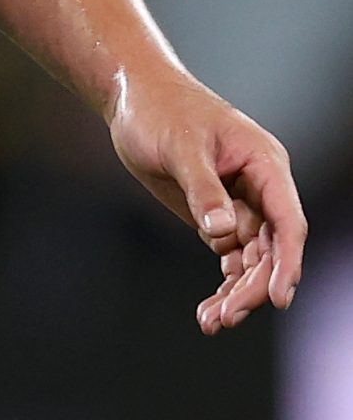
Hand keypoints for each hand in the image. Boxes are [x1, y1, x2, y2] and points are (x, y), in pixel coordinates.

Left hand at [106, 68, 306, 333]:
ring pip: (252, 260)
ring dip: (237, 292)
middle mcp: (260, 187)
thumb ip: (203, 187)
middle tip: (227, 316)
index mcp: (264, 163)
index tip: (277, 298)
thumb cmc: (159, 110)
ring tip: (212, 322)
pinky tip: (208, 312)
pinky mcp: (217, 216)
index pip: (287, 221)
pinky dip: (223, 285)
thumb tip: (224, 231)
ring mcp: (240, 204)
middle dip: (253, 286)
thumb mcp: (180, 145)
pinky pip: (231, 258)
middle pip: (271, 249)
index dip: (287, 262)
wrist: (132, 97)